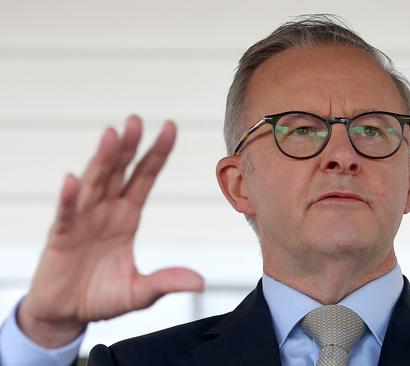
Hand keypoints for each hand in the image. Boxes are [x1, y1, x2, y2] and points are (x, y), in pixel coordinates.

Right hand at [17, 116, 203, 347]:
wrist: (67, 315)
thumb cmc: (103, 298)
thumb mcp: (141, 292)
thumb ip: (166, 281)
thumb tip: (200, 282)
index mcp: (127, 216)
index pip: (145, 177)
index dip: (157, 153)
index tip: (170, 128)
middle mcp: (106, 211)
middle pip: (119, 171)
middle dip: (129, 146)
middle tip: (137, 120)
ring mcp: (83, 220)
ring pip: (95, 183)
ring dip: (103, 159)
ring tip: (112, 134)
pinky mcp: (61, 237)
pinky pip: (67, 214)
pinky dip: (71, 197)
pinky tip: (75, 180)